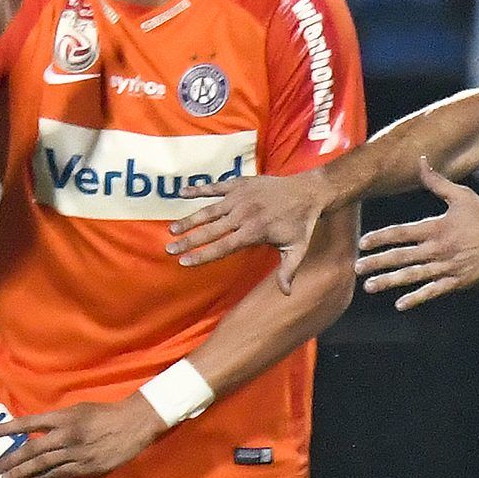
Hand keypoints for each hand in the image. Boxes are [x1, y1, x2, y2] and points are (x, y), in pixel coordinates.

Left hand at [0, 396, 163, 477]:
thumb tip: (37, 431)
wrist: (133, 424)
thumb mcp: (78, 410)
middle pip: (32, 450)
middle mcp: (65, 436)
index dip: (7, 429)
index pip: (28, 423)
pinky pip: (60, 475)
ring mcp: (75, 454)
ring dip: (23, 475)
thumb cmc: (105, 413)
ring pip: (43, 466)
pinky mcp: (85, 467)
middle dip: (12, 461)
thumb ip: (57, 421)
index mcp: (63, 418)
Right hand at [167, 172, 324, 291]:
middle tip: (169, 249)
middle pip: (211, 230)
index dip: (203, 255)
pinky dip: (199, 189)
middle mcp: (244, 214)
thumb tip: (286, 294)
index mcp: (255, 231)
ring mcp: (240, 197)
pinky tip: (182, 193)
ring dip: (189, 219)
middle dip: (189, 241)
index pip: (223, 246)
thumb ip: (288, 271)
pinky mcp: (240, 183)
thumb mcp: (297, 249)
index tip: (185, 262)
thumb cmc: (301, 224)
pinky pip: (215, 187)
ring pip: (209, 210)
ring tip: (172, 229)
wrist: (309, 191)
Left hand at [357, 160, 478, 309]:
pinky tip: (400, 303)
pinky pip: (433, 291)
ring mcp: (447, 268)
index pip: (401, 233)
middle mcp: (438, 249)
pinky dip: (416, 297)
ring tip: (369, 286)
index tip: (362, 243)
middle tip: (356, 268)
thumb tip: (420, 161)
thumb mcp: (461, 195)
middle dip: (377, 263)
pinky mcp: (457, 282)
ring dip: (389, 281)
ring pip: (412, 276)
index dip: (380, 238)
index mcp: (436, 228)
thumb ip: (436, 182)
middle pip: (401, 257)